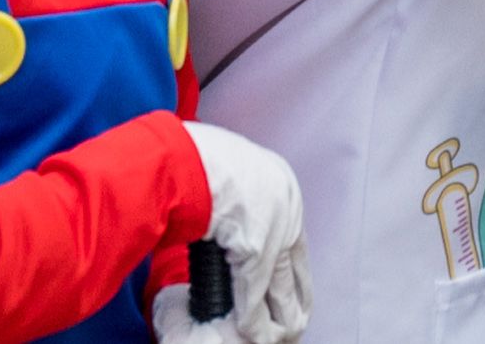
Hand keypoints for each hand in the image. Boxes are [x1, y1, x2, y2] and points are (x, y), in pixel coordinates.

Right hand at [161, 122, 310, 343]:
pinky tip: (251, 332)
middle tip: (293, 324)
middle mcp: (286, 206)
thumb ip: (237, 208)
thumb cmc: (199, 162)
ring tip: (274, 338)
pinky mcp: (254, 248)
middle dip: (289, 298)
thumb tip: (231, 231)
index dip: (294, 271)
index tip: (297, 293)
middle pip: (290, 265)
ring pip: (278, 283)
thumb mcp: (230, 181)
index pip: (294, 240)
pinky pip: (254, 290)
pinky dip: (251, 316)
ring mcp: (273, 227)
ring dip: (274, 314)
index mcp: (282, 184)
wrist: (188, 159)